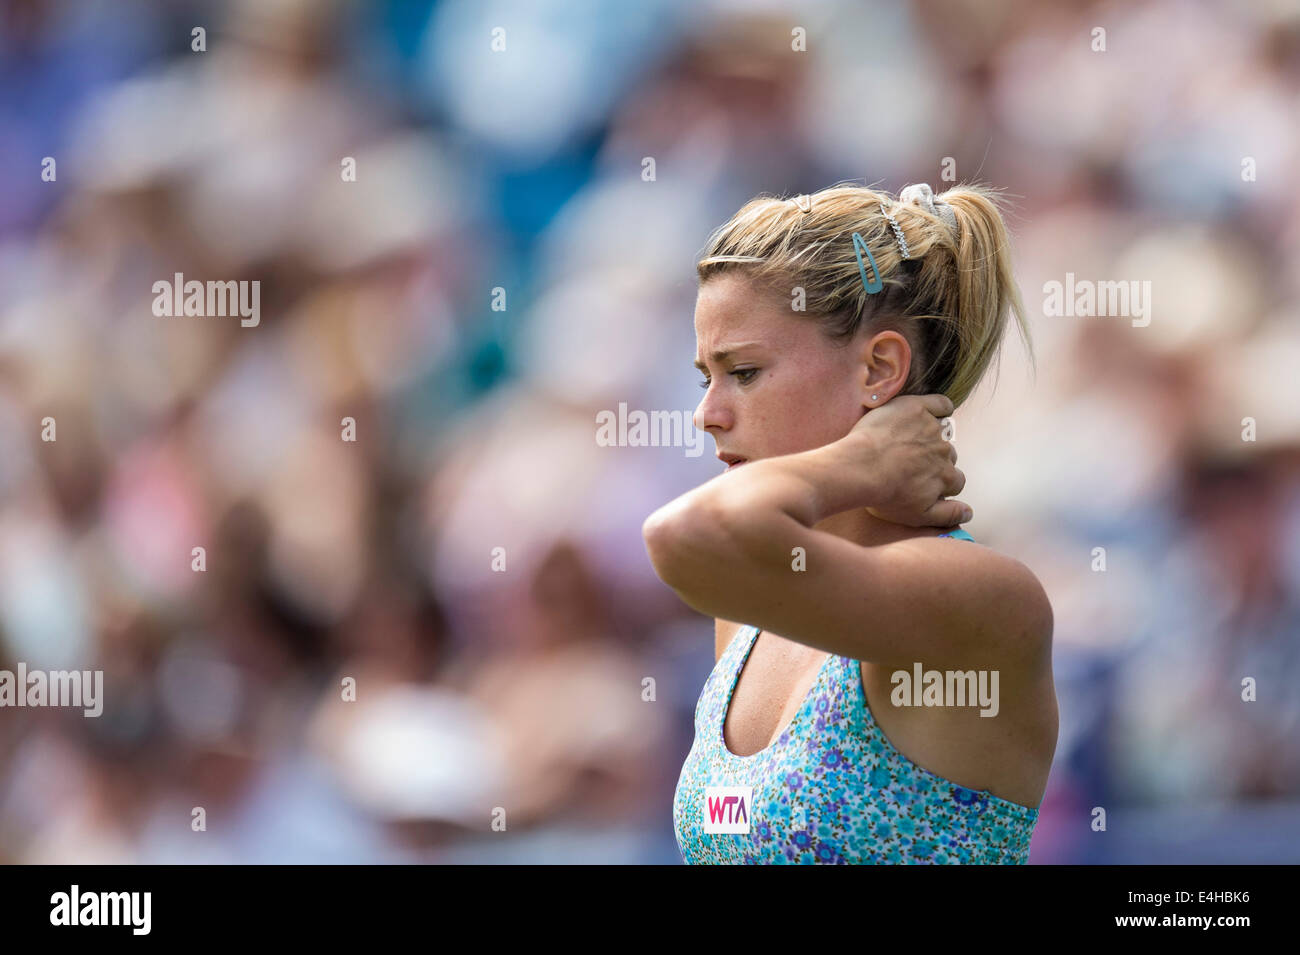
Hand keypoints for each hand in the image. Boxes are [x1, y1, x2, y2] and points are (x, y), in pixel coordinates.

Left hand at [843, 394, 969, 527]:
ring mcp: (932, 429)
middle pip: (947, 456)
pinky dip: (941, 407)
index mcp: (946, 477)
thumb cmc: (884, 495)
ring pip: (941, 432)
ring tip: (906, 443)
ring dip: (929, 437)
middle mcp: (944, 452)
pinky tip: (931, 412)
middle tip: (908, 463)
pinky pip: (941, 404)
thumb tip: (969, 513)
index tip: (924, 483)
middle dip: (933, 461)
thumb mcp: (918, 516)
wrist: (860, 467)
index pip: (955, 481)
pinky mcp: (917, 409)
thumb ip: (948, 516)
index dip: (941, 484)